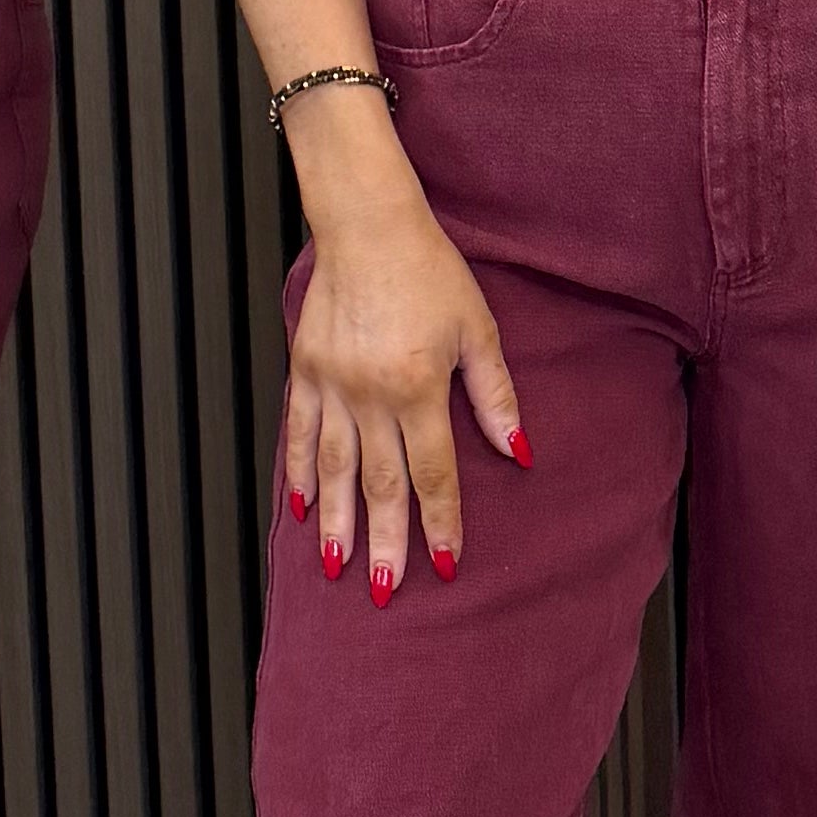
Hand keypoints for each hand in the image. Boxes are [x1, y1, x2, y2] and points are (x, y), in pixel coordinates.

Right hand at [279, 146, 522, 600]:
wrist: (367, 225)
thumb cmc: (430, 270)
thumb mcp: (477, 328)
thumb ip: (494, 395)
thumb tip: (518, 451)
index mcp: (418, 387)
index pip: (433, 472)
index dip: (441, 522)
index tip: (446, 564)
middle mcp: (370, 394)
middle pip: (381, 483)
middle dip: (386, 541)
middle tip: (387, 592)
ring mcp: (331, 384)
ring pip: (332, 468)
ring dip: (337, 521)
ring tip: (338, 567)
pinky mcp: (305, 369)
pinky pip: (297, 431)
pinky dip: (297, 472)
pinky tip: (301, 508)